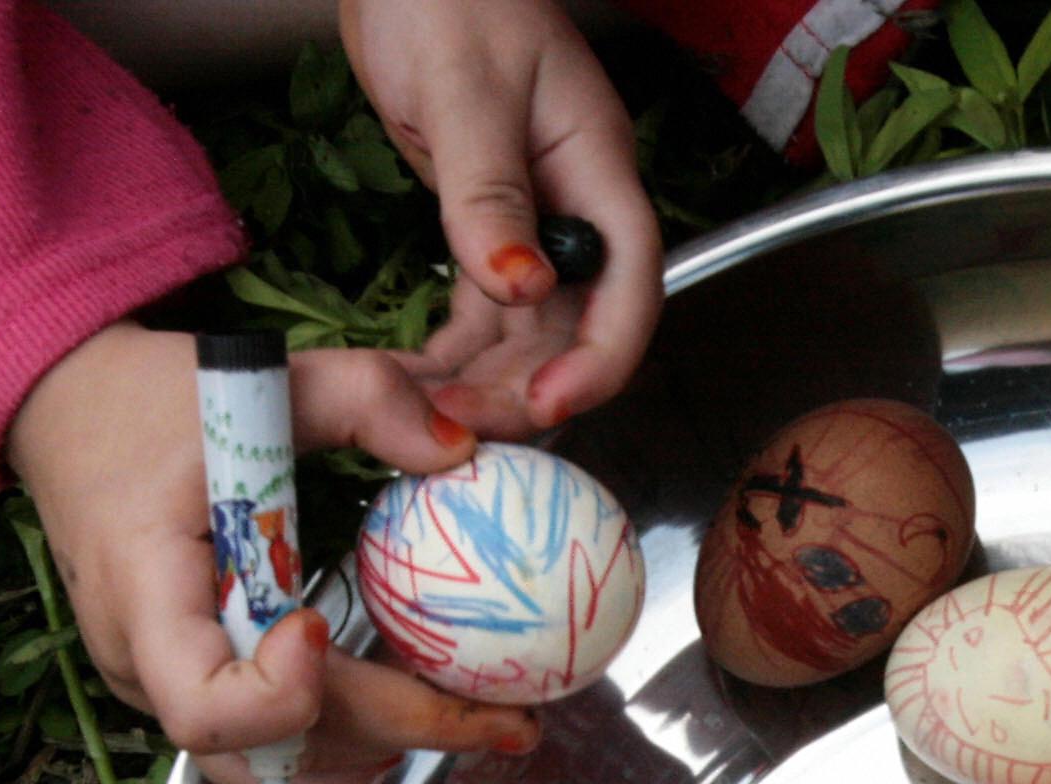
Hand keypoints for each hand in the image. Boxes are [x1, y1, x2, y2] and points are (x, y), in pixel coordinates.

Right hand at [8, 323, 541, 783]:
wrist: (69, 409)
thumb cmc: (153, 398)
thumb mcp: (257, 377)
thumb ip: (365, 397)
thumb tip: (462, 448)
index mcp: (146, 591)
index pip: (202, 704)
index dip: (280, 696)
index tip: (324, 629)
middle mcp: (145, 663)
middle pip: (268, 752)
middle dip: (393, 737)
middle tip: (502, 722)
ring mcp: (163, 689)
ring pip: (269, 777)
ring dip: (371, 757)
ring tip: (465, 721)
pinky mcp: (188, 692)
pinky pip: (264, 755)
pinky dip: (340, 749)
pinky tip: (406, 714)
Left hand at [342, 0, 663, 435]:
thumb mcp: (465, 90)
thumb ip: (488, 193)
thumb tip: (520, 289)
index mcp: (599, 172)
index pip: (628, 286)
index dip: (599, 358)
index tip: (547, 406)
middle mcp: (578, 211)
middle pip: (580, 326)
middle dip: (530, 387)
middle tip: (462, 426)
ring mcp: (537, 225)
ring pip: (533, 332)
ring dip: (490, 381)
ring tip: (430, 417)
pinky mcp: (488, 230)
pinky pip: (486, 313)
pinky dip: (459, 353)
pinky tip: (422, 382)